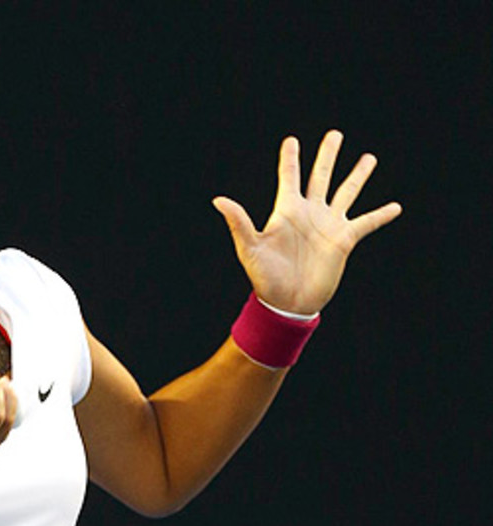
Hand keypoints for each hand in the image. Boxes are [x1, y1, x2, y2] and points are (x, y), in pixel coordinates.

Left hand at [212, 130, 401, 313]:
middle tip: (335, 134)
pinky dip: (381, 215)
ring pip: (346, 192)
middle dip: (328, 155)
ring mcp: (328, 225)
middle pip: (321, 176)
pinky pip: (366, 223)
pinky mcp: (344, 241)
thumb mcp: (249, 248)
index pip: (290, 177)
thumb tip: (219, 200)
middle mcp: (309, 213)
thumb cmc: (264, 276)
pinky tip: (395, 206)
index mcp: (286, 211)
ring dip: (358, 175)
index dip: (291, 158)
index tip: (292, 139)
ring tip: (369, 158)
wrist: (286, 302)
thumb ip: (239, 222)